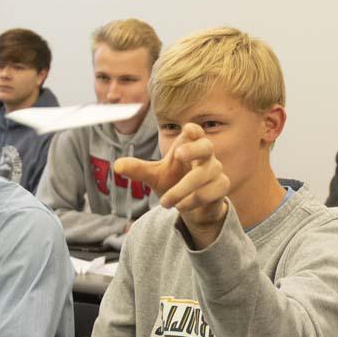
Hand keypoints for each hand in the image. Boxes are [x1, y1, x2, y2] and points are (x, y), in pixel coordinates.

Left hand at [115, 123, 229, 245]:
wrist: (193, 207)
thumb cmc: (175, 182)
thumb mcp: (154, 176)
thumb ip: (138, 170)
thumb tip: (116, 166)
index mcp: (190, 146)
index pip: (195, 132)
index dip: (193, 130)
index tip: (187, 129)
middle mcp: (206, 156)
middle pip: (206, 146)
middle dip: (193, 149)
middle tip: (179, 154)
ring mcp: (216, 171)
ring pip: (203, 175)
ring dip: (182, 189)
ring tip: (165, 203)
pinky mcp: (221, 188)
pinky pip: (210, 192)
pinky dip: (193, 200)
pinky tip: (181, 206)